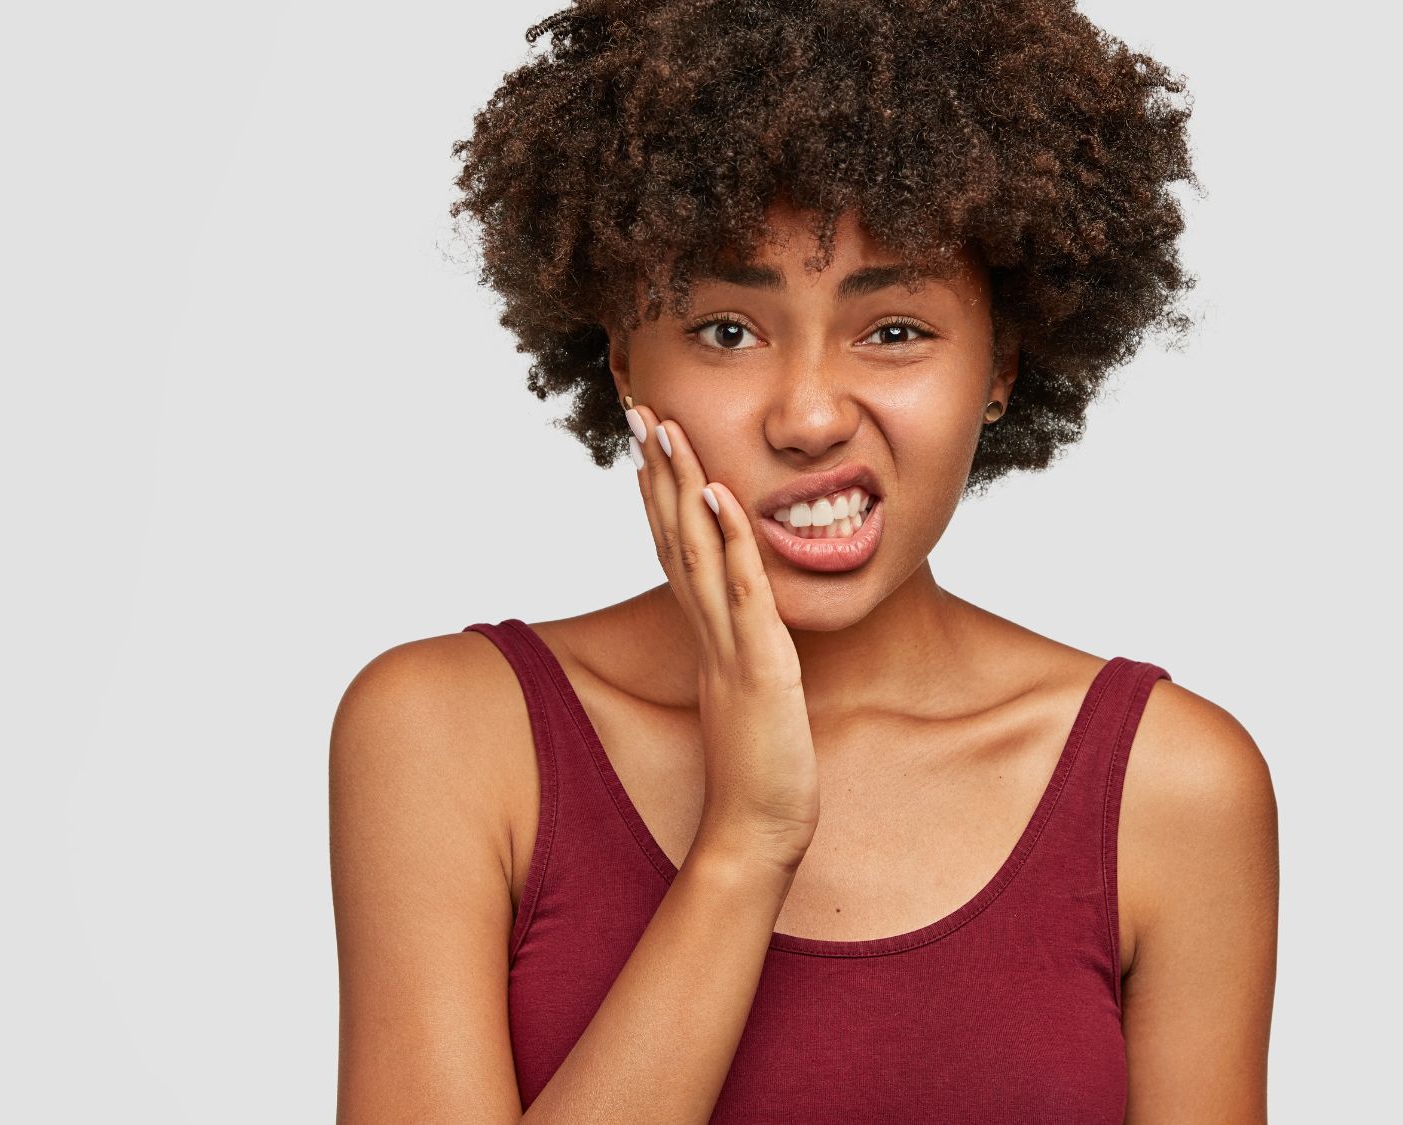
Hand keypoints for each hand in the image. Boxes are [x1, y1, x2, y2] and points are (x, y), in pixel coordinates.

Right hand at [626, 401, 819, 868]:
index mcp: (707, 638)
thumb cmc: (760, 773)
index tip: (650, 443)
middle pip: (673, 538)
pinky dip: (731, 542)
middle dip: (659, 472)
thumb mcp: (749, 697)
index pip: (675, 552)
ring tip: (669, 430)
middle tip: (641, 412)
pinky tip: (723, 495)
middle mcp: (708, 634)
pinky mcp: (759, 667)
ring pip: (696, 553)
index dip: (660, 495)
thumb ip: (742, 658)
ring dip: (683, 488)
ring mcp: (729, 647)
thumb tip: (744, 634)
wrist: (757, 833)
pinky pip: (742, 594)